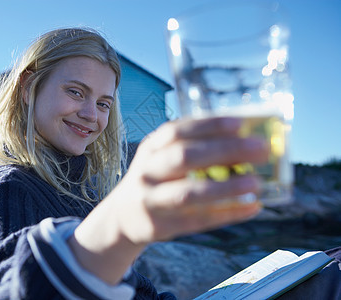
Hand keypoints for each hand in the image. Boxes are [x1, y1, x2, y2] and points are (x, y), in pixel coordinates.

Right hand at [114, 116, 267, 243]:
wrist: (123, 216)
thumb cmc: (155, 180)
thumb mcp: (161, 157)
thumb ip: (191, 148)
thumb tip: (243, 141)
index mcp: (151, 148)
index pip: (178, 131)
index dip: (209, 126)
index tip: (241, 124)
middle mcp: (147, 171)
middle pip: (185, 157)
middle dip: (225, 151)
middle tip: (260, 150)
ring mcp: (150, 200)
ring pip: (189, 194)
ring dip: (226, 187)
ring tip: (256, 183)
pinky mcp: (159, 226)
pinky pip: (197, 220)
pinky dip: (227, 214)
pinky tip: (251, 207)